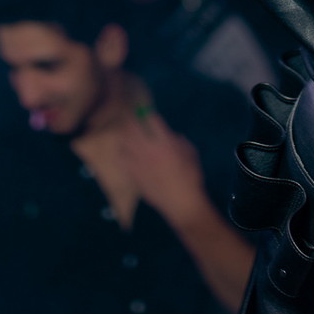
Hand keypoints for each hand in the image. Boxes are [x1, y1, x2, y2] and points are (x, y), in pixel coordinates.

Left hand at [119, 110, 208, 226]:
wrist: (181, 202)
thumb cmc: (191, 177)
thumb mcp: (191, 154)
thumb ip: (181, 142)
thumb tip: (173, 136)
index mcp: (165, 142)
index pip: (151, 119)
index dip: (147, 113)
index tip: (145, 111)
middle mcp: (149, 149)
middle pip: (133, 127)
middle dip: (131, 120)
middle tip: (131, 118)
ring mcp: (139, 162)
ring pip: (124, 142)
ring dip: (125, 137)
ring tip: (127, 136)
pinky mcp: (133, 175)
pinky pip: (121, 160)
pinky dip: (123, 155)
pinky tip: (126, 155)